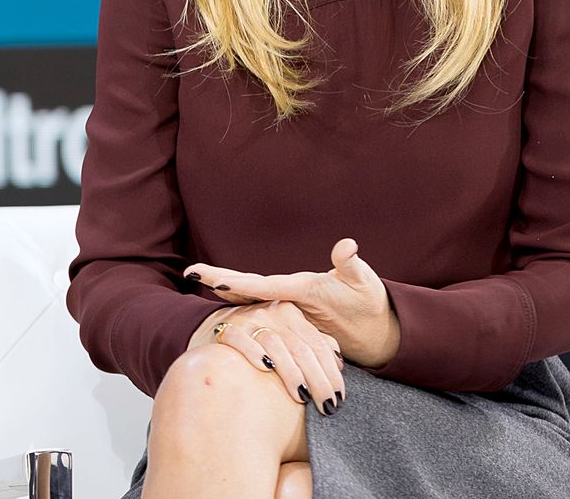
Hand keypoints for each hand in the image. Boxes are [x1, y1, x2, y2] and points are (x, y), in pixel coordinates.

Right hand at [183, 238, 399, 367]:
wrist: (377, 323)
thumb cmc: (371, 302)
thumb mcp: (363, 282)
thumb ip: (349, 265)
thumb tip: (347, 245)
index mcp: (302, 286)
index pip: (266, 284)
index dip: (242, 285)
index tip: (217, 282)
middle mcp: (290, 293)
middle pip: (249, 285)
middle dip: (220, 278)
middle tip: (192, 272)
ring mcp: (289, 306)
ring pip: (250, 297)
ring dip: (224, 290)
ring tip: (198, 282)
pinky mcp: (291, 321)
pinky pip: (260, 314)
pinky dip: (239, 308)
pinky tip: (224, 309)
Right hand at [189, 299, 346, 413]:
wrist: (214, 330)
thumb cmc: (261, 342)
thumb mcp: (290, 336)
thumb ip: (313, 344)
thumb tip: (339, 363)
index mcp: (292, 312)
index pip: (317, 345)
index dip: (331, 372)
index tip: (340, 398)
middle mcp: (272, 311)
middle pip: (301, 348)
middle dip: (318, 380)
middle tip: (327, 405)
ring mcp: (248, 318)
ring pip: (276, 344)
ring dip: (291, 372)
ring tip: (301, 397)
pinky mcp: (226, 328)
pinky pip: (241, 339)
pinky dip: (253, 352)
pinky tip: (265, 369)